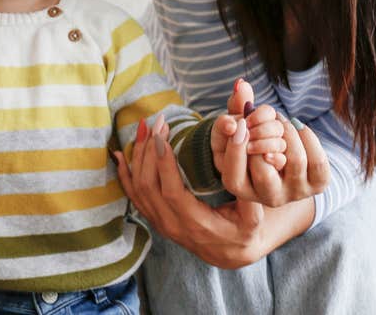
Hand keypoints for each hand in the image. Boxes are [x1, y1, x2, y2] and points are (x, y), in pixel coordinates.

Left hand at [115, 114, 269, 268]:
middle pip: (149, 187)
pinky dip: (125, 173)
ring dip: (138, 156)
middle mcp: (173, 226)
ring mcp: (160, 223)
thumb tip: (241, 148)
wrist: (231, 253)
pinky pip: (133, 196)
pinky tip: (120, 154)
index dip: (163, 164)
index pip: (172, 193)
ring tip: (144, 127)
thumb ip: (248, 186)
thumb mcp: (254, 215)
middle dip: (149, 151)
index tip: (161, 136)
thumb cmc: (245, 229)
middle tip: (158, 123)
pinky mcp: (155, 218)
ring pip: (138, 188)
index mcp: (197, 225)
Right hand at [216, 80, 330, 207]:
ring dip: (287, 131)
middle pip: (263, 171)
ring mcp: (295, 193)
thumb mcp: (241, 127)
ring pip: (294, 160)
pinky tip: (298, 127)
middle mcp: (268, 198)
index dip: (236, 150)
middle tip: (266, 120)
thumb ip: (237, 107)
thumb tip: (242, 85)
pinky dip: (308, 137)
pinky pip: (317, 161)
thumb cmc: (256, 141)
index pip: (234, 177)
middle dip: (264, 137)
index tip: (241, 123)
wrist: (288, 161)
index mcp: (242, 189)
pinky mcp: (317, 185)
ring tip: (282, 121)